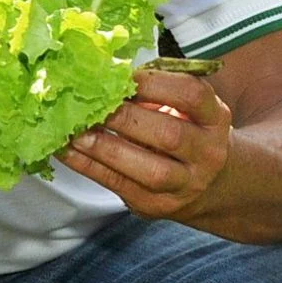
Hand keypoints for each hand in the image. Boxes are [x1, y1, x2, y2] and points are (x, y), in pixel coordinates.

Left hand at [60, 65, 231, 224]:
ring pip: (148, 169)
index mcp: (214, 118)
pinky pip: (120, 185)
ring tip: (74, 131)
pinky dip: (89, 166)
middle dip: (126, 118)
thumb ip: (159, 91)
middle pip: (169, 135)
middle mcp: (207, 153)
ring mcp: (185, 184)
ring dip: (105, 148)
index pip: (191, 96)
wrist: (210, 185)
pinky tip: (67, 151)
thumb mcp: (188, 108)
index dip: (156, 83)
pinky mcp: (157, 206)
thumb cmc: (189, 131)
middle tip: (91, 103)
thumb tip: (108, 76)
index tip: (123, 76)